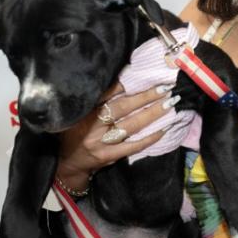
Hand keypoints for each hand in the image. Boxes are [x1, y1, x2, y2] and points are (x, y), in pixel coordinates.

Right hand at [56, 83, 178, 189]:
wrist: (68, 163)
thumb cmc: (75, 132)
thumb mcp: (80, 113)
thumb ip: (97, 100)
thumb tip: (124, 80)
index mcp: (83, 110)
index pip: (105, 93)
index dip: (124, 84)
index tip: (142, 74)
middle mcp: (91, 125)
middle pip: (122, 107)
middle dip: (145, 96)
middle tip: (164, 87)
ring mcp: (100, 142)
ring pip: (130, 125)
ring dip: (152, 114)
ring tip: (169, 103)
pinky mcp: (108, 156)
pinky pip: (133, 146)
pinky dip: (149, 138)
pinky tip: (164, 129)